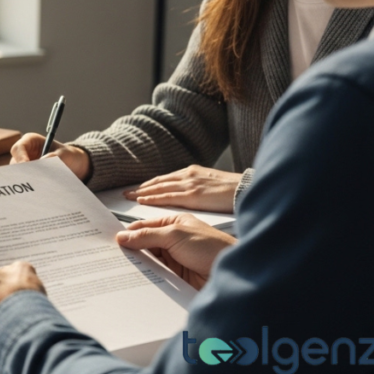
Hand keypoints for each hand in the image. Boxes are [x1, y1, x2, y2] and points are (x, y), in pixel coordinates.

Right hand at [9, 133, 91, 180]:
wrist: (75, 165)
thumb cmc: (68, 155)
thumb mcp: (66, 154)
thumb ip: (55, 157)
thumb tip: (42, 161)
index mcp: (30, 141)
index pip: (18, 148)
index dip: (20, 157)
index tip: (27, 166)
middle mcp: (24, 153)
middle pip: (15, 163)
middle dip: (22, 172)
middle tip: (31, 180)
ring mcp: (25, 165)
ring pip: (19, 174)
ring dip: (27, 180)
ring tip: (38, 187)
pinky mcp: (28, 176)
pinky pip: (25, 182)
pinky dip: (31, 186)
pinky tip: (38, 192)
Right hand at [115, 214, 235, 289]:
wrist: (235, 274)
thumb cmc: (213, 248)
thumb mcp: (175, 235)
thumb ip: (147, 235)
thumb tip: (124, 236)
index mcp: (173, 224)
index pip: (144, 226)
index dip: (128, 233)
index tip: (111, 240)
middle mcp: (173, 240)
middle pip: (144, 245)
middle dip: (130, 250)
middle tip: (112, 256)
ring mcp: (175, 259)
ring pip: (149, 261)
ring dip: (138, 265)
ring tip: (121, 269)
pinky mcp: (177, 277)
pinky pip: (156, 276)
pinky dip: (147, 277)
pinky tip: (137, 279)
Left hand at [124, 165, 241, 212]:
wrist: (247, 188)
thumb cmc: (233, 190)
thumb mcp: (211, 184)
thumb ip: (197, 188)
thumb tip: (188, 196)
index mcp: (192, 172)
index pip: (166, 179)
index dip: (151, 184)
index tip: (139, 188)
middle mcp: (188, 176)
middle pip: (159, 181)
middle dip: (142, 188)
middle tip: (126, 192)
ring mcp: (189, 184)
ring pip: (159, 188)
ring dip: (142, 193)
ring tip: (129, 197)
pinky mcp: (192, 195)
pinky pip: (167, 197)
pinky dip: (153, 198)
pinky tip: (142, 201)